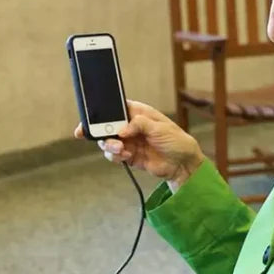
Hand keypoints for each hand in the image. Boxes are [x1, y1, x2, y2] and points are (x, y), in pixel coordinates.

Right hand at [74, 100, 204, 190]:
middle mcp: (130, 126)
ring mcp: (128, 141)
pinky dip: (116, 156)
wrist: (182, 164)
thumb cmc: (176, 140)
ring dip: (110, 146)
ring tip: (121, 149)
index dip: (101, 113)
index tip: (91, 120)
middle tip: (107, 139)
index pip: (115, 108)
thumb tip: (121, 130)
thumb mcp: (160, 128)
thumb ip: (139, 124)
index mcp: (137, 113)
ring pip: (107, 142)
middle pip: (106, 126)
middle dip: (101, 133)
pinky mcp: (129, 155)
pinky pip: (114, 155)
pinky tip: (126, 156)